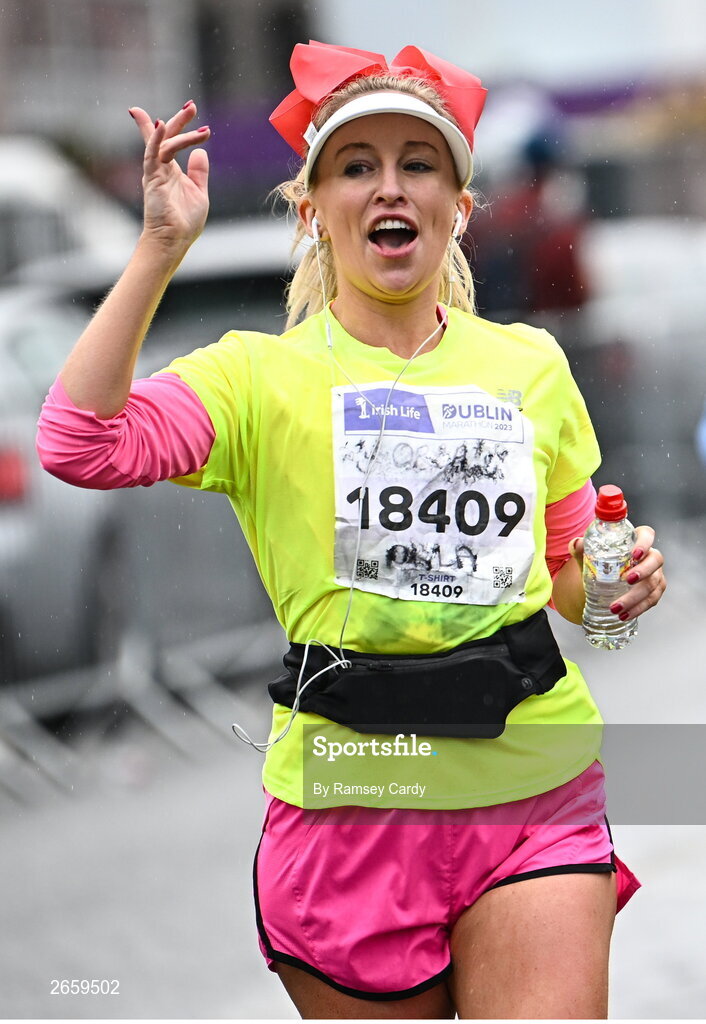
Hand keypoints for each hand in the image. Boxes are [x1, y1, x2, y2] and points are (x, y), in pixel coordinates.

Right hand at [129, 101, 210, 252]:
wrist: (173, 240)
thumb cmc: (184, 221)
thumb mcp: (198, 192)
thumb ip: (199, 172)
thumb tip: (200, 151)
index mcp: (171, 171)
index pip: (171, 143)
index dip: (180, 126)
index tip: (192, 112)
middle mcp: (162, 168)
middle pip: (167, 136)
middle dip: (179, 119)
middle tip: (191, 105)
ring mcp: (156, 171)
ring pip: (165, 142)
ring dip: (178, 126)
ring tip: (192, 112)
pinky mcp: (152, 177)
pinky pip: (152, 154)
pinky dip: (155, 139)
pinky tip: (160, 124)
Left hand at [570, 525, 666, 623]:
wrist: (604, 580)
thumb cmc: (602, 562)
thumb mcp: (590, 555)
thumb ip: (582, 548)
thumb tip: (577, 543)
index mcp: (637, 541)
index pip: (647, 534)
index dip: (644, 543)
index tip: (634, 554)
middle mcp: (650, 556)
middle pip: (656, 560)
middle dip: (643, 571)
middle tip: (627, 580)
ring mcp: (655, 574)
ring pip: (653, 584)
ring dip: (635, 597)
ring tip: (616, 607)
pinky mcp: (655, 590)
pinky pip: (651, 600)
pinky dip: (638, 609)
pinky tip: (625, 615)